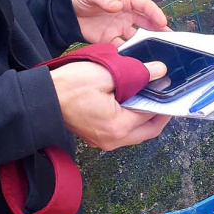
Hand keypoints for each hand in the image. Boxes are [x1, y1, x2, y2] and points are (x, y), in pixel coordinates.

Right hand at [50, 60, 170, 150]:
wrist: (42, 98)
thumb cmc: (69, 85)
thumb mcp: (105, 73)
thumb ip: (137, 73)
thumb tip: (160, 71)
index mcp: (118, 127)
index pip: (152, 115)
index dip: (164, 99)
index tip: (170, 85)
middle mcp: (114, 140)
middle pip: (149, 130)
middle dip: (160, 113)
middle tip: (166, 94)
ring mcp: (104, 141)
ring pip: (137, 133)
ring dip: (147, 116)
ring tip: (151, 95)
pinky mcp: (97, 137)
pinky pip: (124, 131)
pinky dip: (133, 118)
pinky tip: (133, 101)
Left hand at [72, 0, 169, 45]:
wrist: (68, 11)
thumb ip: (104, 0)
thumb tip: (118, 6)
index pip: (144, 5)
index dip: (155, 13)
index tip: (163, 22)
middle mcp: (126, 14)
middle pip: (146, 22)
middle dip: (159, 30)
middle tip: (170, 39)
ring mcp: (119, 28)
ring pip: (138, 36)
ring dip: (146, 43)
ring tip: (157, 52)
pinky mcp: (110, 39)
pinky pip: (123, 47)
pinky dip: (129, 53)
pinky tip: (135, 60)